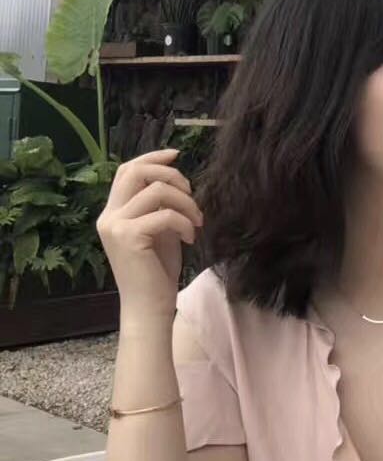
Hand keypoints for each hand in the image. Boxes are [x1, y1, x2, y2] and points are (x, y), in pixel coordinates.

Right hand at [96, 149, 203, 322]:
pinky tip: (191, 237)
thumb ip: (160, 205)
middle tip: (191, 192)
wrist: (148, 306)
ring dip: (185, 201)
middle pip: (135, 171)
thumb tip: (175, 179)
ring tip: (196, 220)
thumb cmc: (157, 271)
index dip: (152, 157)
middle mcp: (108, 216)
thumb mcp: (160, 230)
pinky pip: (164, 214)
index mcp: (113, 213)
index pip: (126, 170)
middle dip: (170, 173)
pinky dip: (184, 222)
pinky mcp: (128, 237)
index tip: (177, 154)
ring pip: (156, 190)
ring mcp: (115, 226)